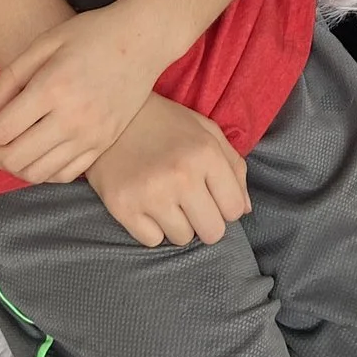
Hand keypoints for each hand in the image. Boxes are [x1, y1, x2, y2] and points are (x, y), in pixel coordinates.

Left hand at [0, 2, 172, 184]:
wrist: (144, 39)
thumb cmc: (91, 34)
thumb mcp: (44, 43)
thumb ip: (9, 79)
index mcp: (53, 88)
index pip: (0, 130)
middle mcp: (72, 118)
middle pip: (13, 158)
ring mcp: (91, 136)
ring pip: (37, 173)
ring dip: (10, 166)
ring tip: (3, 148)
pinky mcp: (104, 144)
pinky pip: (64, 174)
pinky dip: (41, 171)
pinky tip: (34, 153)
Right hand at [83, 96, 249, 247]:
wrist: (111, 116)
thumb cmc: (165, 123)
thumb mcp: (206, 131)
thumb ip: (233, 167)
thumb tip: (245, 210)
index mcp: (206, 154)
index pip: (235, 210)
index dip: (225, 205)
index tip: (211, 195)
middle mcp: (181, 176)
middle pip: (212, 232)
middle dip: (205, 221)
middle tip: (190, 202)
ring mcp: (151, 194)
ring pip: (182, 238)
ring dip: (178, 224)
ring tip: (165, 198)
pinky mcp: (123, 207)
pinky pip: (152, 240)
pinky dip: (151, 228)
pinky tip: (145, 203)